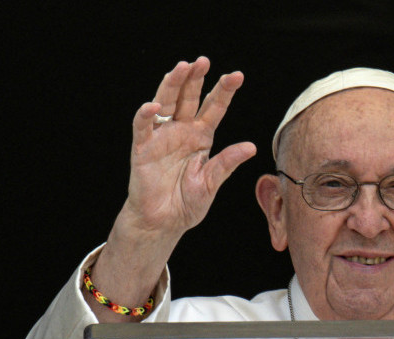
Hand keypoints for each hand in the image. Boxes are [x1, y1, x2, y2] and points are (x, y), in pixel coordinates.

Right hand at [122, 56, 256, 238]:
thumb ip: (227, 163)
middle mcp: (182, 131)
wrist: (164, 222)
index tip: (237, 75)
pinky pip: (143, 127)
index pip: (214, 108)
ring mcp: (162, 137)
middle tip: (203, 61)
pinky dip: (146, 115)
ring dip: (173, 85)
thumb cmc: (187, 203)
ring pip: (166, 103)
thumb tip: (251, 147)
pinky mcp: (143, 148)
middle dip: (196, 79)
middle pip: (189, 98)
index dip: (224, 91)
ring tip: (182, 68)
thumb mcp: (212, 182)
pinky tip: (153, 105)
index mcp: (201, 137)